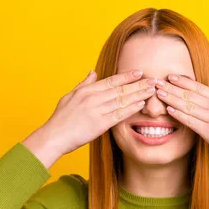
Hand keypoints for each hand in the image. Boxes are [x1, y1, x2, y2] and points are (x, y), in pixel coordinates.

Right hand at [43, 69, 158, 155]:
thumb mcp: (70, 96)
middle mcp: (93, 98)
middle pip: (120, 89)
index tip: (139, 72)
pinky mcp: (100, 124)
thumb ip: (83, 84)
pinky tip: (141, 104)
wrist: (54, 136)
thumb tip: (93, 72)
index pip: (111, 80)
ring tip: (152, 90)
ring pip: (122, 99)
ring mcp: (97, 110)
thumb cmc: (60, 119)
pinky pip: (119, 114)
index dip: (126, 76)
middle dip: (138, 84)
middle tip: (153, 79)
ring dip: (139, 94)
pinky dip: (131, 108)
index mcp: (87, 91)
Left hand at [155, 74, 208, 176]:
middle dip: (172, 87)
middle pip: (189, 94)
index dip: (183, 81)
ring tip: (159, 93)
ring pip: (187, 106)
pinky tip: (169, 110)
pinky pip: (191, 121)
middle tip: (157, 82)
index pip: (198, 87)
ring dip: (171, 98)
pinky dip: (179, 114)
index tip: (170, 76)